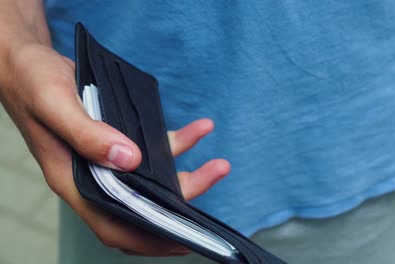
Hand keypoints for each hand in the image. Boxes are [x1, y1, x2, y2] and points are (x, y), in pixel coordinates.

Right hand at [0, 42, 229, 255]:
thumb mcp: (54, 104)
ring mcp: (107, 161)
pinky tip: (201, 129)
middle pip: (143, 204)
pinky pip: (154, 147)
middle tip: (215, 177)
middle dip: (182, 200)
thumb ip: (88, 134)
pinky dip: (179, 142)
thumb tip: (128, 161)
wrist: (27, 64)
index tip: (186, 240)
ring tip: (219, 163)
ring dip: (188, 174)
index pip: (114, 226)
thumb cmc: (32, 83)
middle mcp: (94, 177)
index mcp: (74, 180)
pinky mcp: (118, 140)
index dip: (150, 239)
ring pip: (153, 179)